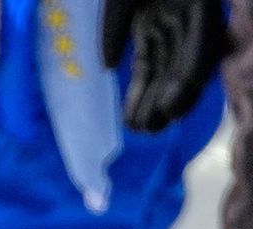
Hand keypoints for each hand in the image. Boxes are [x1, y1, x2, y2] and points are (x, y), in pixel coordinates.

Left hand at [102, 0, 227, 132]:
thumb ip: (117, 20)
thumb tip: (112, 66)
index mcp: (195, 1)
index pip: (202, 43)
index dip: (190, 77)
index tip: (172, 107)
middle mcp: (186, 16)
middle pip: (184, 63)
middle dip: (169, 99)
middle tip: (151, 128)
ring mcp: (169, 23)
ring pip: (166, 68)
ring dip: (154, 101)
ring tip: (140, 129)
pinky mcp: (151, 29)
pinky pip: (149, 63)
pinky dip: (139, 89)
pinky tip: (132, 115)